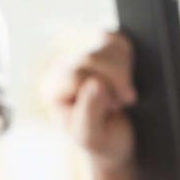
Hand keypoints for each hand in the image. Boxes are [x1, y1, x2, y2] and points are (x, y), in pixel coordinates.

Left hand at [42, 30, 138, 170]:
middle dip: (116, 81)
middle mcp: (61, 68)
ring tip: (120, 92)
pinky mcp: (98, 47)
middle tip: (119, 102)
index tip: (112, 108)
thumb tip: (96, 82)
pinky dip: (128, 56)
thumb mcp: (93, 136)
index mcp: (52, 89)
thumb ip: (90, 112)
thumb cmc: (101, 141)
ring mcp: (80, 54)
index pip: (77, 76)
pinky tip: (125, 77)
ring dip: (124, 69)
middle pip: (92, 57)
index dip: (102, 92)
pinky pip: (117, 39)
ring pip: (106, 43)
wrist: (116, 140)